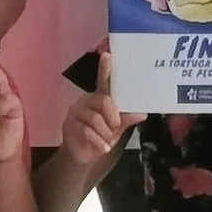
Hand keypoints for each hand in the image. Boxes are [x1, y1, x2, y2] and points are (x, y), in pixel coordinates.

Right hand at [60, 51, 142, 169]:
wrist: (84, 156)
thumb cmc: (102, 137)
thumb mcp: (118, 128)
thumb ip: (127, 119)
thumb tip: (141, 113)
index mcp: (100, 97)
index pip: (103, 80)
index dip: (105, 68)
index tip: (107, 55)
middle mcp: (87, 100)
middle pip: (103, 101)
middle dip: (113, 118)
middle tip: (116, 128)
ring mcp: (76, 112)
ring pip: (95, 119)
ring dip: (105, 133)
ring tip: (108, 141)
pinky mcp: (69, 124)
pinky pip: (86, 131)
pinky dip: (99, 142)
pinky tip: (104, 148)